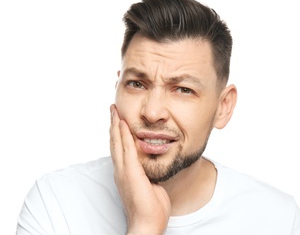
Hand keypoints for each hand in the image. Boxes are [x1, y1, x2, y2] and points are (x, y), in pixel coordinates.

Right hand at [110, 104, 170, 234]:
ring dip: (116, 125)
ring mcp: (123, 170)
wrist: (147, 223)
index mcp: (125, 172)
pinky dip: (124, 135)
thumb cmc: (150, 208)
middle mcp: (121, 169)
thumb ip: (148, 173)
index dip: (118, 133)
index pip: (119, 148)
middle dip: (113, 124)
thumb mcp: (149, 185)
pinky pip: (126, 148)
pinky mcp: (130, 172)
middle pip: (115, 141)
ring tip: (114, 111)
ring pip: (117, 142)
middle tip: (113, 109)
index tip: (118, 119)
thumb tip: (152, 165)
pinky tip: (123, 123)